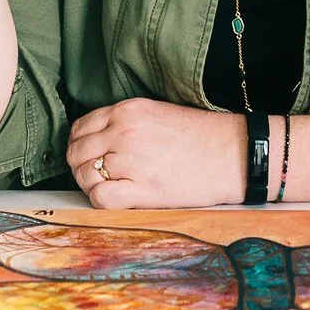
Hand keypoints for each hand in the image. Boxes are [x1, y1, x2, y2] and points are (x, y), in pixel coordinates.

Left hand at [66, 99, 244, 208]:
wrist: (232, 154)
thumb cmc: (199, 135)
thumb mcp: (156, 113)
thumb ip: (123, 122)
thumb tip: (95, 140)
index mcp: (128, 110)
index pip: (82, 127)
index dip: (79, 143)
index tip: (87, 154)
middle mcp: (124, 132)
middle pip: (77, 151)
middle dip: (79, 164)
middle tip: (94, 174)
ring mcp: (131, 161)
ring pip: (84, 175)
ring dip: (89, 183)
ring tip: (107, 186)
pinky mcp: (142, 189)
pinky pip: (100, 197)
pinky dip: (99, 200)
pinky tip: (115, 197)